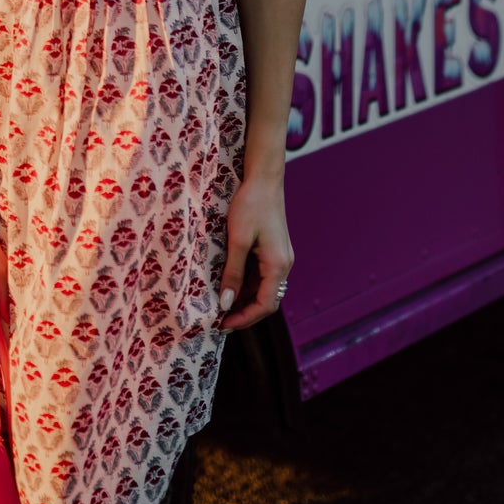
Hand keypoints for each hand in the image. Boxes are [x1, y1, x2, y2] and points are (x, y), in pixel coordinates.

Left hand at [217, 173, 292, 330]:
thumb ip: (232, 273)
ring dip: (244, 299)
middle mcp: (283, 265)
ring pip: (263, 288)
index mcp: (278, 266)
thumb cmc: (250, 206)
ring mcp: (280, 257)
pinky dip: (246, 284)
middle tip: (220, 319)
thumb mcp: (237, 240)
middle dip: (244, 312)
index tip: (222, 324)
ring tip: (221, 305)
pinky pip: (261, 275)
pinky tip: (229, 284)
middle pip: (266, 300)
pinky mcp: (273, 250)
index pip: (264, 305)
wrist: (264, 178)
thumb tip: (225, 303)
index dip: (244, 318)